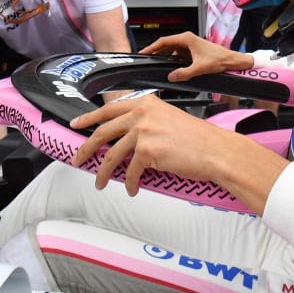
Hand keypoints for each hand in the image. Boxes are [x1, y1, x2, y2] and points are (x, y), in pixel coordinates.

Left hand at [68, 93, 285, 210]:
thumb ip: (147, 121)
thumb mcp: (169, 119)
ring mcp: (142, 132)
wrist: (216, 151)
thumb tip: (126, 137)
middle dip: (86, 148)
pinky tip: (132, 189)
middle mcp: (141, 114)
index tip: (77, 124)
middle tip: (77, 158)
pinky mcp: (147, 152)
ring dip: (103, 172)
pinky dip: (129, 184)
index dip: (90, 117)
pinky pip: (130, 172)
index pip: (109, 109)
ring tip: (100, 183)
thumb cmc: (199, 139)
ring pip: (112, 155)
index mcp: (146, 103)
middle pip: (103, 131)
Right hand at [140, 32, 253, 81]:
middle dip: (156, 52)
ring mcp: (190, 44)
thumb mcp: (200, 68)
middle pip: (166, 44)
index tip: (143, 53)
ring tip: (155, 64)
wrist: (231, 60)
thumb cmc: (220, 60)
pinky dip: (172, 60)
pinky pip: (178, 54)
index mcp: (187, 38)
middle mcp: (187, 39)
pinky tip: (170, 67)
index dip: (152, 47)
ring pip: (172, 50)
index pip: (163, 41)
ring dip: (164, 56)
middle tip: (146, 59)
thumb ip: (184, 73)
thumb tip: (171, 76)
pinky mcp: (192, 50)